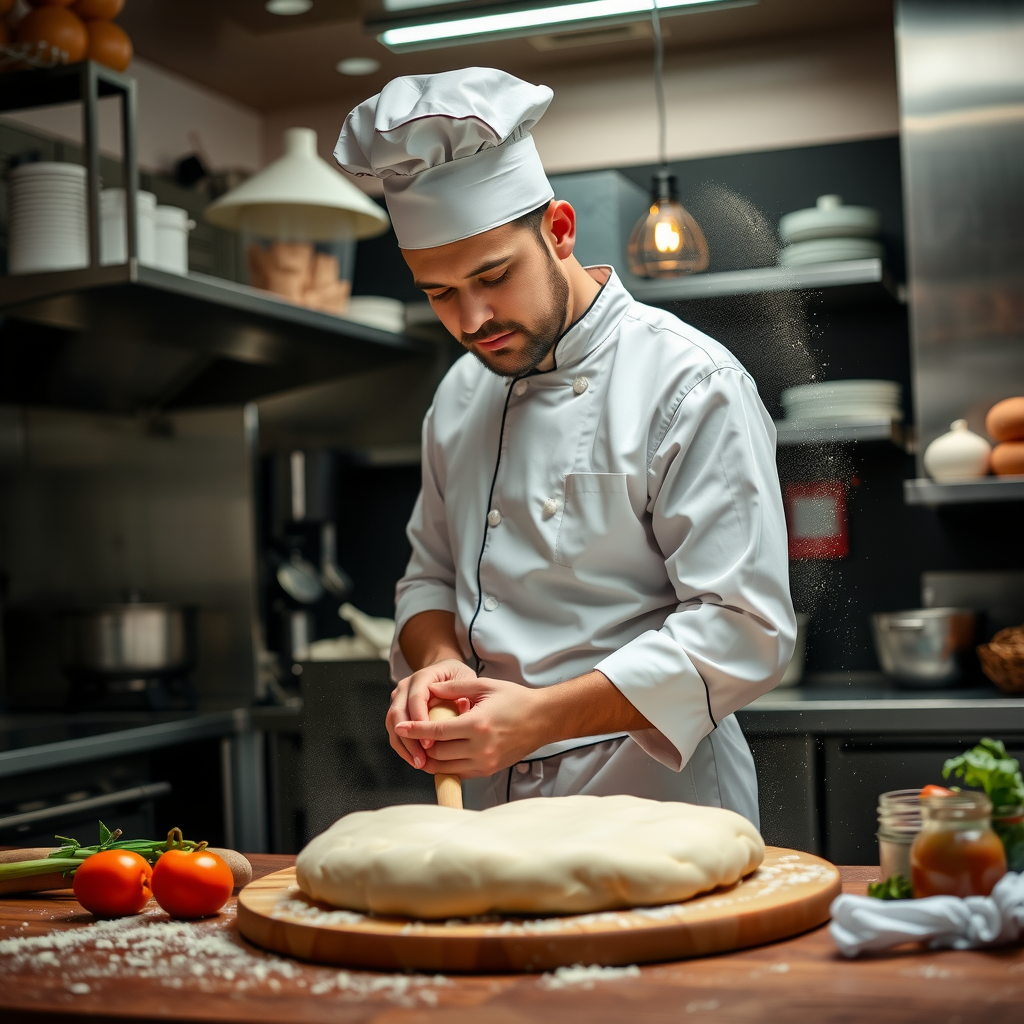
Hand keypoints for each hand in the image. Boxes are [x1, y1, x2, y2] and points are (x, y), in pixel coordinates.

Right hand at [387, 658, 476, 769]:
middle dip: (408, 739)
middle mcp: (405, 686)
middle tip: (422, 759)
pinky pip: (395, 731)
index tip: (430, 742)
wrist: (445, 671)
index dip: (420, 721)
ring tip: (419, 764)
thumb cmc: (458, 677)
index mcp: (422, 677)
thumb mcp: (466, 680)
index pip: (415, 698)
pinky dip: (404, 747)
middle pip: (397, 713)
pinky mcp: (398, 711)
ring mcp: (398, 699)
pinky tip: (416, 760)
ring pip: (392, 724)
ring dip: (404, 747)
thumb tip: (462, 707)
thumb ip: (464, 693)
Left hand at [394, 676, 544, 777]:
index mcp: (478, 724)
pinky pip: (458, 772)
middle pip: (436, 752)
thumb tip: (430, 690)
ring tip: (422, 745)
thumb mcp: (485, 686)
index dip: (414, 729)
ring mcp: (485, 763)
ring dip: (430, 758)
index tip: (400, 727)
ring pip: (445, 767)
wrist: (542, 719)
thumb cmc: (515, 699)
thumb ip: (455, 688)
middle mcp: (480, 748)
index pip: (436, 730)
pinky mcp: (489, 770)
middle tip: (411, 734)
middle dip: (420, 744)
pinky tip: (441, 753)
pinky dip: (446, 765)